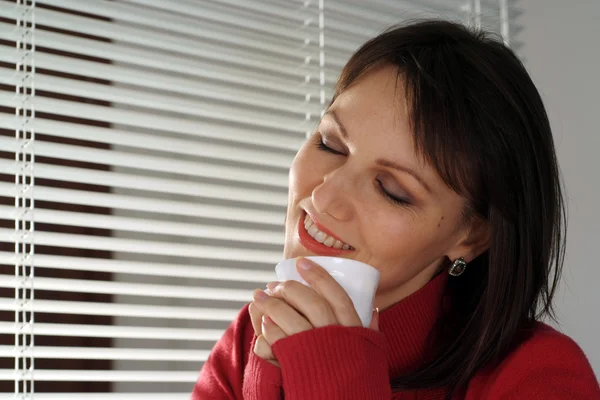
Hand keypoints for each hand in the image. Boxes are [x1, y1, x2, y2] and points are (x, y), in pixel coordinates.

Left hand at [250, 257, 378, 363]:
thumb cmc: (358, 382)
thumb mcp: (372, 354)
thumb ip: (371, 330)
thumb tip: (374, 307)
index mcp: (356, 332)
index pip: (338, 295)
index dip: (318, 276)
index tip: (302, 263)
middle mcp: (338, 339)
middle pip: (312, 304)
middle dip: (291, 289)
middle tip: (275, 283)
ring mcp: (318, 353)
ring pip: (293, 320)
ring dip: (272, 305)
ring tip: (259, 296)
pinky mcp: (299, 368)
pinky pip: (281, 344)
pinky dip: (270, 330)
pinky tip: (263, 322)